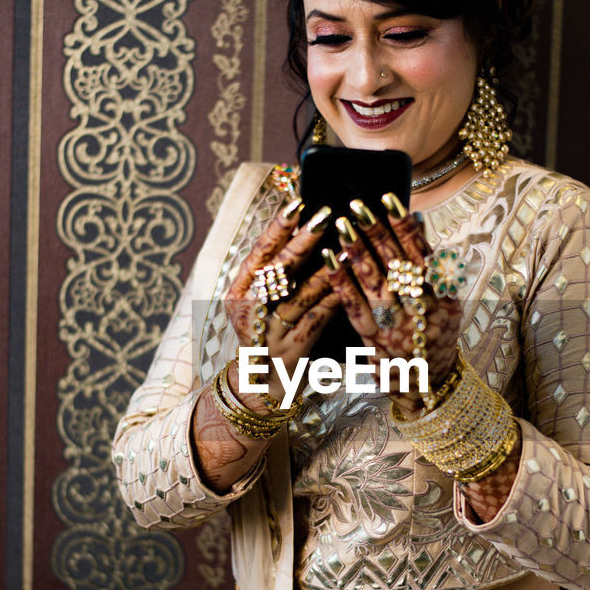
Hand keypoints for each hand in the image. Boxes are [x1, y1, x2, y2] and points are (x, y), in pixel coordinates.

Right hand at [225, 199, 339, 399]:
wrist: (261, 387)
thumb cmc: (267, 332)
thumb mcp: (259, 302)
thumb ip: (275, 272)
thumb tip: (306, 227)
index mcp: (238, 292)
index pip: (258, 253)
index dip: (278, 227)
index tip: (298, 202)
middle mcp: (248, 311)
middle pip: (277, 271)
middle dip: (302, 241)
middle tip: (325, 215)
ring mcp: (268, 332)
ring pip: (298, 295)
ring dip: (324, 269)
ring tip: (346, 246)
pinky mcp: (291, 351)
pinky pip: (316, 320)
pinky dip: (333, 299)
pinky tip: (350, 282)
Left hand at [325, 198, 459, 412]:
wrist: (430, 386)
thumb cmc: (435, 334)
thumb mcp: (446, 302)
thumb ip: (432, 265)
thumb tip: (417, 222)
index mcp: (441, 296)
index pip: (422, 253)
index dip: (404, 225)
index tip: (388, 198)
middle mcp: (420, 310)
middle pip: (396, 264)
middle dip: (377, 231)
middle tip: (357, 204)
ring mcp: (396, 326)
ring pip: (375, 284)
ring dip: (357, 252)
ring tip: (341, 225)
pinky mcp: (373, 340)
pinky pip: (355, 308)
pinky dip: (341, 282)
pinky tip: (329, 261)